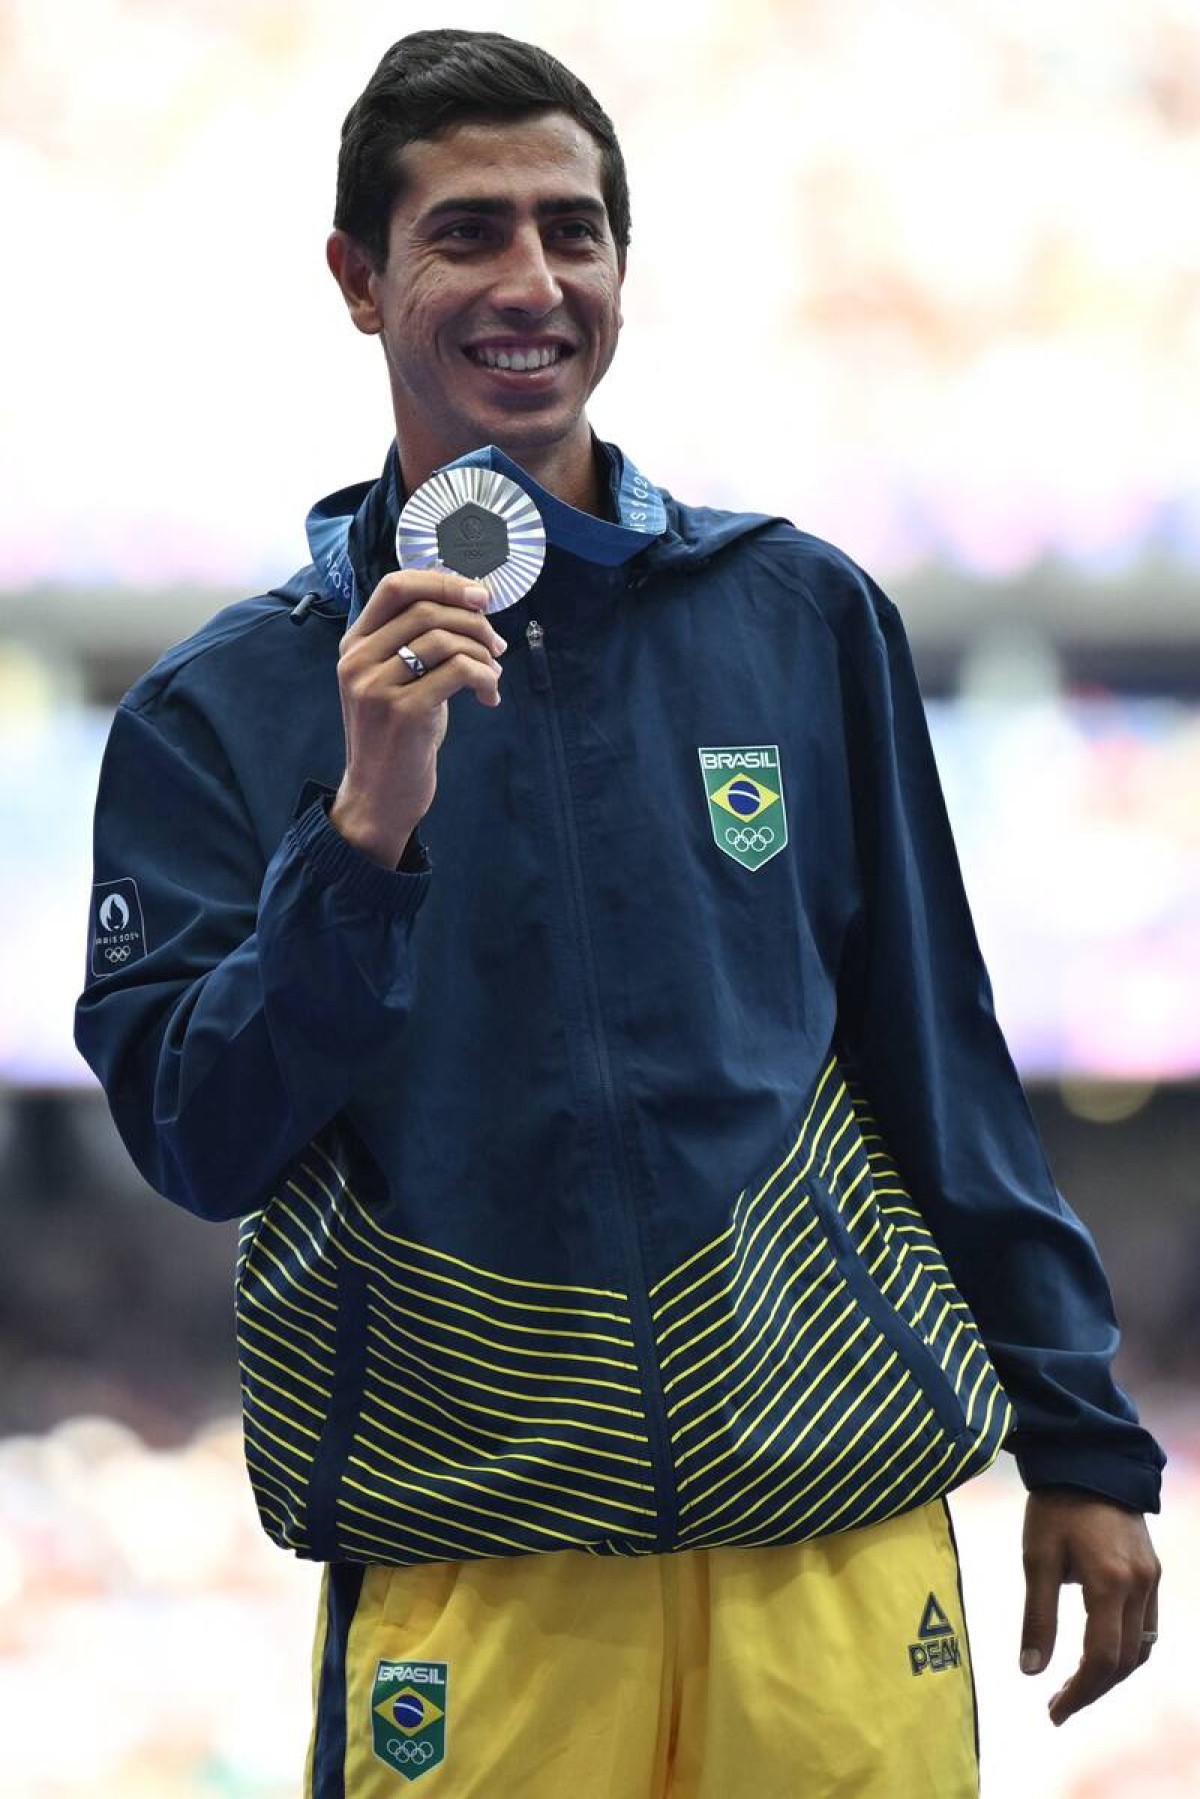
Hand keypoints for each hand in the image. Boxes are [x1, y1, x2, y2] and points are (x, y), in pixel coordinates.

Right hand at [330, 570, 506, 865]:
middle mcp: (358, 660)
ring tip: (494, 675)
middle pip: (427, 609)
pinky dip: (486, 679)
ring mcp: (376, 686)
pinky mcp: (403, 712)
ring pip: (445, 640)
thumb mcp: (397, 681)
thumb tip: (471, 602)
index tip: (480, 597)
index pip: (396, 585)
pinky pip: (459, 672)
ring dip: (483, 652)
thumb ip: (418, 642)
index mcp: (354, 644)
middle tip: (497, 644)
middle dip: (474, 622)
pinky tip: (489, 699)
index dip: (443, 581)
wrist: (378, 796)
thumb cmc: (397, 737)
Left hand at [1019, 1488, 1159, 1725]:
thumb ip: (1037, 1616)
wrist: (1089, 1458)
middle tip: (1058, 1705)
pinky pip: (1147, 1624)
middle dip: (1093, 1689)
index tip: (1053, 1712)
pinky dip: (1126, 1647)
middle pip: (1125, 1660)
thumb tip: (1029, 1671)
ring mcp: (1151, 1578)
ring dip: (1112, 1672)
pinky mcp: (1152, 1570)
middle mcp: (1139, 1585)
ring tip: (1076, 1685)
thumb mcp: (1036, 1557)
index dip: (1079, 1692)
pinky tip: (1100, 1652)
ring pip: (1141, 1646)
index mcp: (1109, 1583)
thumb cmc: (1055, 1505)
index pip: (1101, 1659)